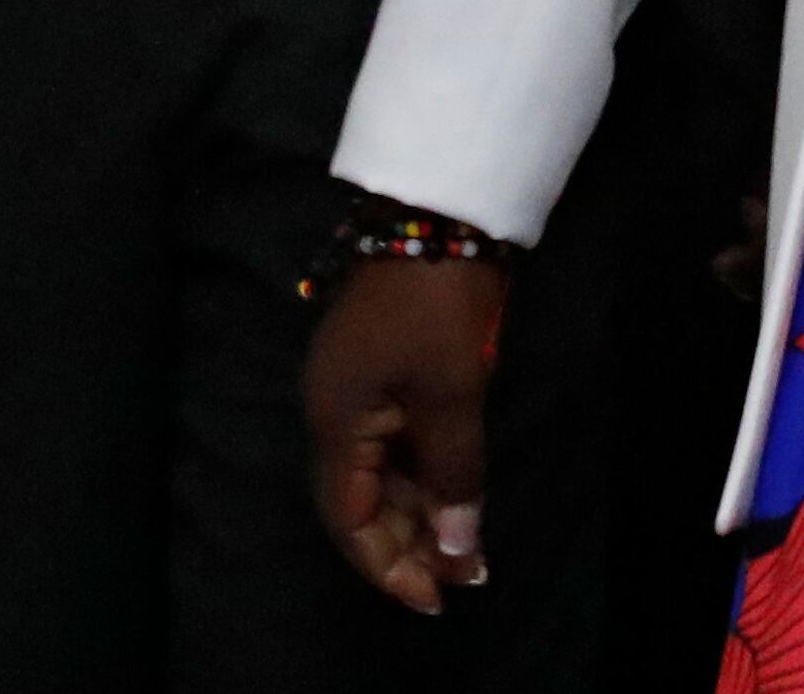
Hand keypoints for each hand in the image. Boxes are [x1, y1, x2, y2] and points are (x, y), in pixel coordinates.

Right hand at [304, 256, 507, 613]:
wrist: (439, 206)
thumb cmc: (439, 301)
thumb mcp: (455, 391)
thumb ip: (454, 473)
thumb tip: (457, 546)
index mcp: (334, 421)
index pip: (348, 519)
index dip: (389, 565)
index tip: (435, 598)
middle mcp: (333, 410)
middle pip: (361, 500)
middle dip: (411, 543)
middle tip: (466, 575)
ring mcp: (357, 385)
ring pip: (381, 471)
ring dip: (421, 510)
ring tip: (469, 545)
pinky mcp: (383, 365)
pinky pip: (395, 439)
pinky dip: (425, 470)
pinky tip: (457, 490)